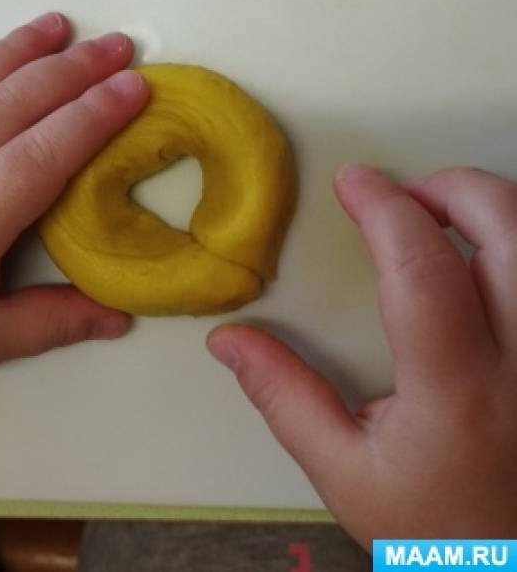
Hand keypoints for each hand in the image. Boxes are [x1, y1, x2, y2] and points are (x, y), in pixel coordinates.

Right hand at [208, 164, 516, 542]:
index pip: (426, 269)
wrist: (515, 568)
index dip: (385, 209)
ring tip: (447, 219)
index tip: (354, 182)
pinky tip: (490, 259)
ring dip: (496, 211)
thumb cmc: (439, 531)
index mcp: (458, 392)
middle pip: (511, 231)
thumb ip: (285, 398)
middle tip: (407, 196)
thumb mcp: (345, 474)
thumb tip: (228, 340)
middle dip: (454, 189)